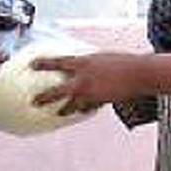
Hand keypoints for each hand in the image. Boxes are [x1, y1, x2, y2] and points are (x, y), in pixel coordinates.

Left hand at [31, 52, 162, 115]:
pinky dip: (85, 108)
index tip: (31, 65)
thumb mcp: (102, 57)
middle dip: (44, 97)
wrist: (139, 73)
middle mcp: (83, 79)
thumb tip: (81, 66)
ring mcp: (91, 93)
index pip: (58, 62)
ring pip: (73, 105)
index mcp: (83, 62)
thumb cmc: (123, 61)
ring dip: (65, 110)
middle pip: (58, 91)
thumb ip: (89, 63)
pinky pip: (89, 107)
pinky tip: (83, 111)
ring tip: (59, 113)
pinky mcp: (100, 102)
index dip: (43, 63)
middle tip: (33, 102)